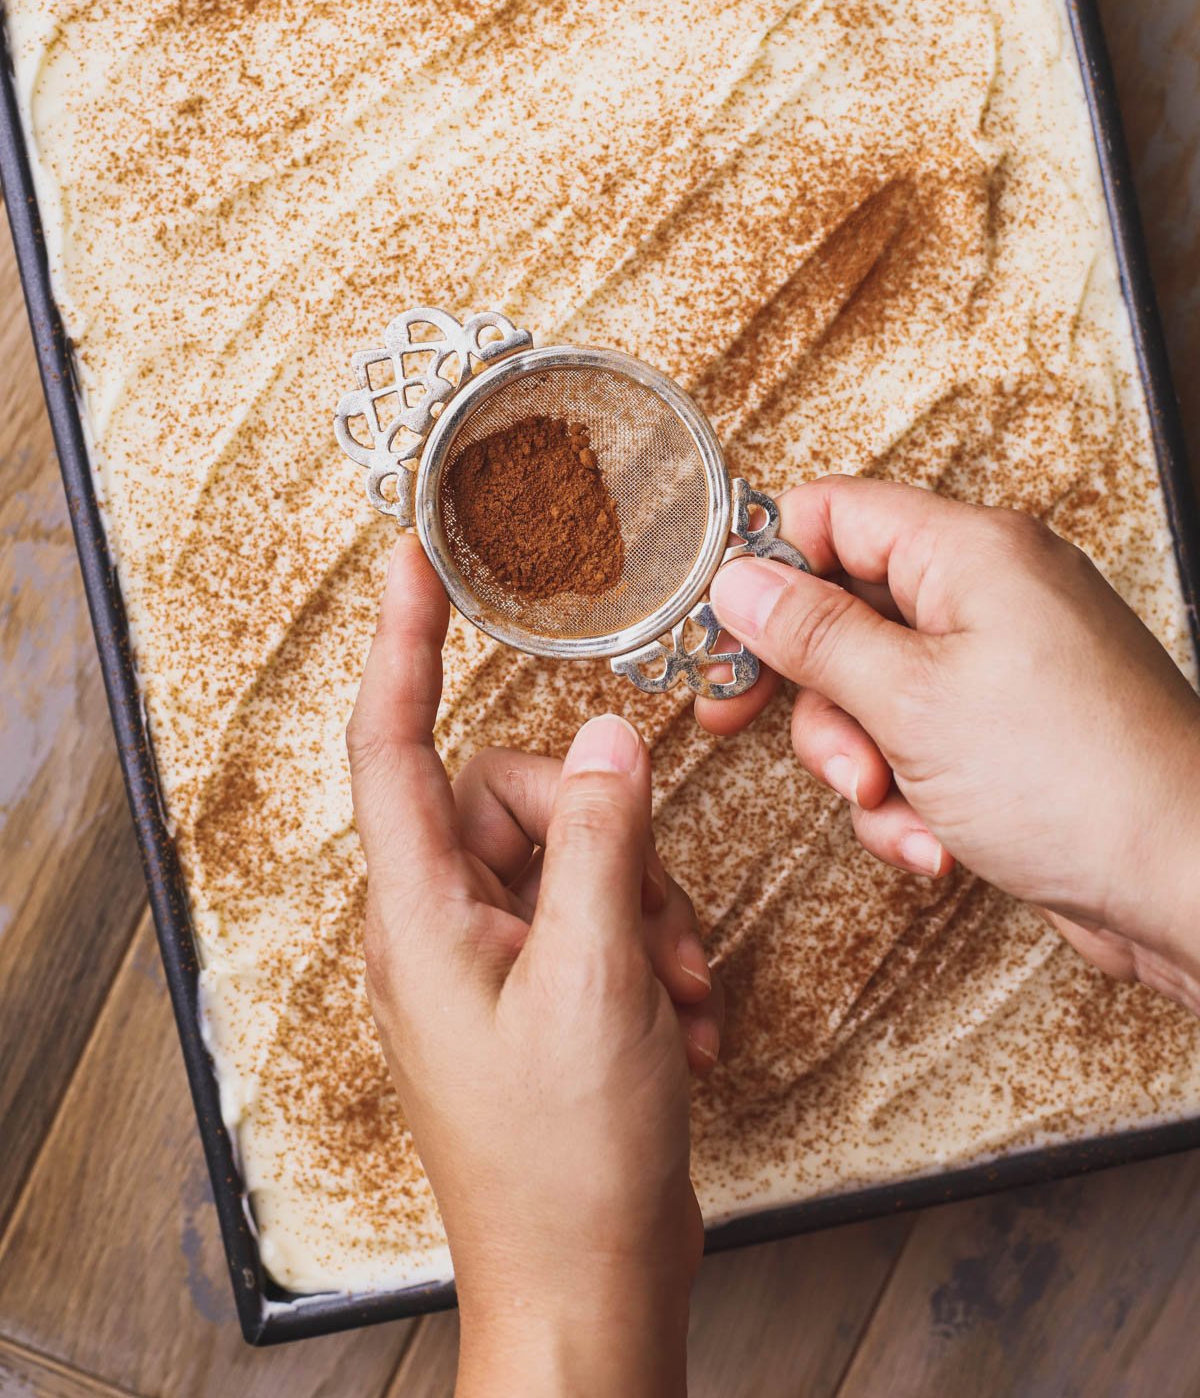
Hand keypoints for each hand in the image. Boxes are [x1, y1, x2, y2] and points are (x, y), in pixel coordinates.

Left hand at [347, 537, 722, 1397]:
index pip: (393, 742)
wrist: (583, 1287)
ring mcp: (485, 964)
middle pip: (515, 800)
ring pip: (567, 859)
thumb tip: (604, 740)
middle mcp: (438, 926)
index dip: (399, 642)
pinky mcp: (532, 996)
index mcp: (419, 912)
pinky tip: (676, 1025)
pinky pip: (589, 920)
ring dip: (642, 909)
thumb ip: (597, 844)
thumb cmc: (566, 1158)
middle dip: (609, 841)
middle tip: (662, 926)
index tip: (410, 559)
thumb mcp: (597, 979)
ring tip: (676, 993)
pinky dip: (643, 953)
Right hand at [702, 476, 1199, 1010]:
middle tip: (743, 722)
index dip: (765, 567)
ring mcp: (1006, 667)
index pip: (834, 513)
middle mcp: (992, 596)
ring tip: (893, 805)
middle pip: (844, 611)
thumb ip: (813, 636)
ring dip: (861, 762)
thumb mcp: (910, 701)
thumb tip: (740, 582)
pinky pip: (920, 747)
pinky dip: (910, 798)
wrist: (1190, 884)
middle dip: (812, 692)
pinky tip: (937, 842)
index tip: (719, 632)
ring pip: (873, 693)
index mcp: (972, 553)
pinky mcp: (1014, 735)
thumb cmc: (1082, 782)